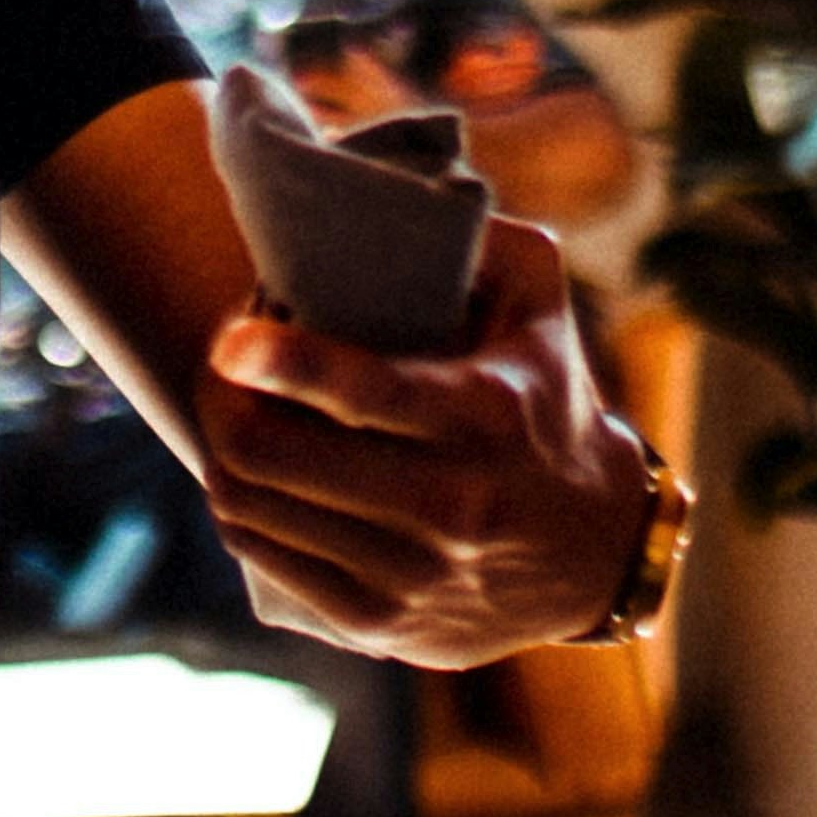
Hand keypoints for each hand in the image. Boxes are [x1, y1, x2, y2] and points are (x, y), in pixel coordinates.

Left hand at [198, 212, 646, 665]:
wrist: (594, 549)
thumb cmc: (547, 400)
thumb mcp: (539, 305)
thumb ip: (480, 238)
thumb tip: (393, 190)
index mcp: (483, 417)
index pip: (362, 393)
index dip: (281, 361)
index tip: (232, 337)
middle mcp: (449, 505)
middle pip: (272, 453)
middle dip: (223, 396)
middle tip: (225, 360)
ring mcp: (410, 576)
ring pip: (251, 508)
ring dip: (221, 447)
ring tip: (234, 408)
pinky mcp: (380, 626)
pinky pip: (261, 557)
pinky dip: (239, 507)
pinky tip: (250, 472)